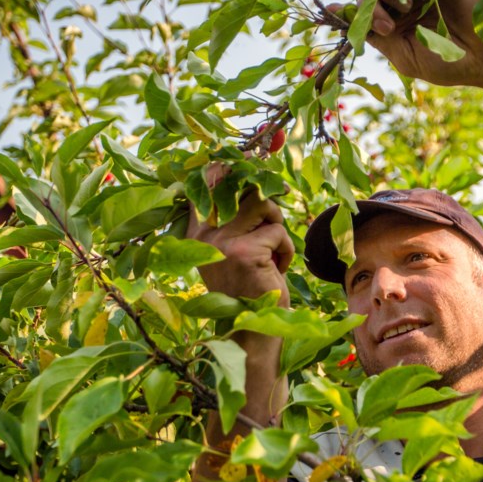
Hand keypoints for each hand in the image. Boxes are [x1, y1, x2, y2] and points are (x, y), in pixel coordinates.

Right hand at [186, 167, 293, 306]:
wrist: (251, 328)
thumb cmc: (249, 287)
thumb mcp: (234, 250)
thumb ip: (236, 219)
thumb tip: (254, 177)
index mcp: (196, 231)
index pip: (206, 184)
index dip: (228, 164)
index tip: (249, 153)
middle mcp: (204, 234)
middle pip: (243, 188)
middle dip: (268, 199)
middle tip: (278, 214)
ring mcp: (222, 242)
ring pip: (263, 204)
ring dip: (277, 224)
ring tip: (274, 250)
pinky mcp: (245, 251)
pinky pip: (279, 232)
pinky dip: (286, 250)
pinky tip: (276, 270)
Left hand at [356, 0, 482, 93]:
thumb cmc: (449, 64)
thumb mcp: (405, 58)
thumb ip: (378, 38)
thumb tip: (347, 21)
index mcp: (394, 27)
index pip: (363, 12)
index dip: (348, 11)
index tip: (332, 11)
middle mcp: (402, 5)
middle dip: (370, 7)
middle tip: (389, 26)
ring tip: (403, 11)